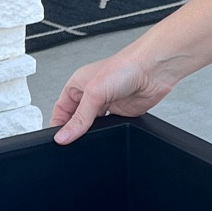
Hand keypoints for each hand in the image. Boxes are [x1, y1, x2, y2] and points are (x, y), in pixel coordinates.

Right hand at [50, 45, 178, 142]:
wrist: (154, 69)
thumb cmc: (124, 66)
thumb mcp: (94, 92)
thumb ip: (79, 118)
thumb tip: (63, 136)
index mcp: (77, 85)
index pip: (60, 110)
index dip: (58, 125)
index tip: (57, 139)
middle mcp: (91, 94)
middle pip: (76, 120)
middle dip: (74, 131)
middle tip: (72, 143)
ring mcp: (107, 104)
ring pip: (93, 126)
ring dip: (91, 133)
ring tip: (90, 137)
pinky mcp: (122, 113)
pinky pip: (110, 128)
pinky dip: (108, 133)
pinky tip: (108, 133)